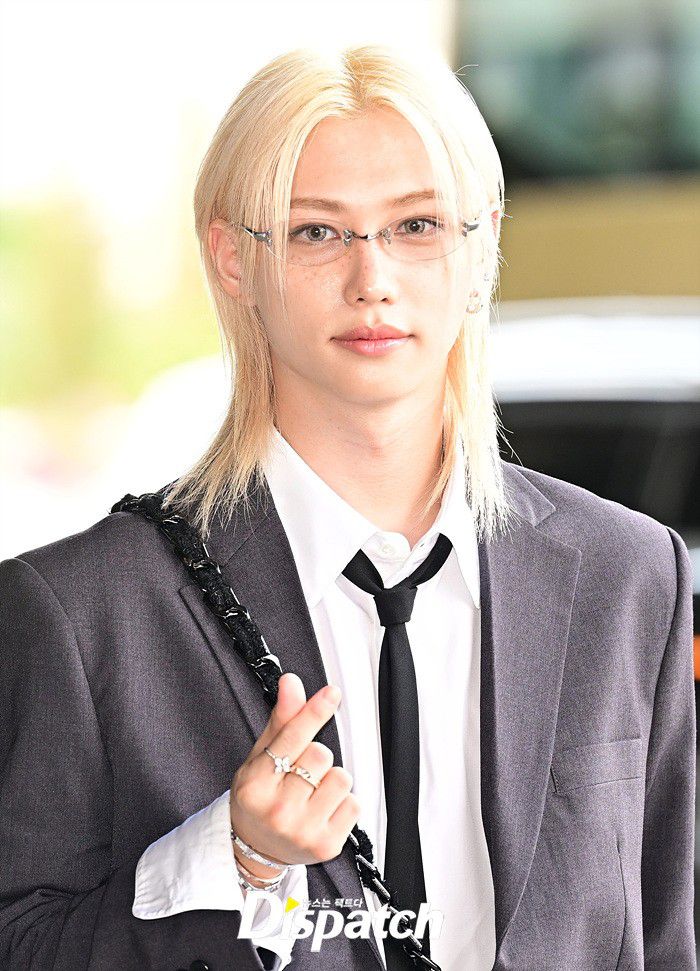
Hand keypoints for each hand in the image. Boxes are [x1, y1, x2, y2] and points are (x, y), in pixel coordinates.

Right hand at [230, 673, 359, 881]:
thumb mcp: (260, 757)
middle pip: (321, 754)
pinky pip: (354, 804)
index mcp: (256, 784)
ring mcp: (302, 830)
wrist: (255, 850)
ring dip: (332, 780)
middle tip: (301, 772)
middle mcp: (278, 809)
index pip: (292, 737)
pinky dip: (343, 803)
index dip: (314, 712)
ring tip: (314, 792)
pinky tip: (323, 810)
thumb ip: (282, 720)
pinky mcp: (326, 845)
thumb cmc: (259, 797)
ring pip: (341, 778)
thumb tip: (292, 682)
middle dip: (317, 756)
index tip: (332, 693)